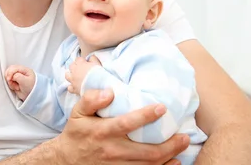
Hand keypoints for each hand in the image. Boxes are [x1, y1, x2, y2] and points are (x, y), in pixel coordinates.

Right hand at [5, 65, 35, 100]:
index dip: (10, 72)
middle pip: (10, 70)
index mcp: (25, 70)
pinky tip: (16, 88)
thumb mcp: (25, 81)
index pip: (14, 67)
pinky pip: (9, 82)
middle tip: (10, 82)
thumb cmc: (32, 88)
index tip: (9, 79)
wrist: (32, 97)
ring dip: (10, 82)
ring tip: (17, 87)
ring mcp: (17, 77)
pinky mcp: (15, 82)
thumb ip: (17, 76)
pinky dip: (11, 85)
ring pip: (8, 76)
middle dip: (9, 77)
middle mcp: (20, 72)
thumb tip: (11, 76)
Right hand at [53, 89, 189, 164]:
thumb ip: (90, 99)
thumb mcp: (77, 113)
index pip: (126, 123)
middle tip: (184, 136)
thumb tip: (109, 92)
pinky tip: (173, 162)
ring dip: (169, 157)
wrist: (66, 160)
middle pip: (146, 151)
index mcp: (102, 131)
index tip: (161, 107)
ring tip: (182, 146)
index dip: (145, 116)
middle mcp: (112, 150)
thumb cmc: (76, 133)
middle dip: (169, 144)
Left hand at [66, 55, 100, 94]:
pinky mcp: (74, 88)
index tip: (86, 63)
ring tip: (75, 76)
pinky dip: (71, 87)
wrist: (98, 86)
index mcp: (80, 64)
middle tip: (81, 69)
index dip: (82, 60)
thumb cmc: (98, 74)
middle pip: (71, 66)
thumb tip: (90, 57)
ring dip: (70, 75)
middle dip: (75, 66)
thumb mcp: (97, 63)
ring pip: (67, 75)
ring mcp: (73, 80)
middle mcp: (74, 71)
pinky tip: (75, 87)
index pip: (78, 59)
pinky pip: (69, 87)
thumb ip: (93, 58)